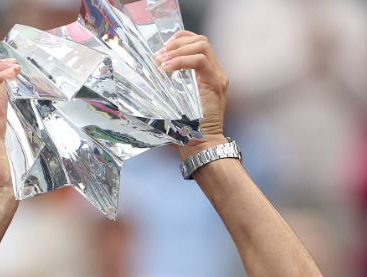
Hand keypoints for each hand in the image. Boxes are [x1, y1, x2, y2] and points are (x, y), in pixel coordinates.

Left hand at [155, 32, 228, 157]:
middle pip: (200, 40)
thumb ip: (171, 87)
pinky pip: (200, 61)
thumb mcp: (176, 103)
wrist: (202, 146)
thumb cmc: (187, 130)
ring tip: (161, 61)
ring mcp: (218, 78)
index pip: (197, 44)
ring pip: (202, 46)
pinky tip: (167, 69)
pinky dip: (181, 61)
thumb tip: (149, 76)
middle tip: (158, 55)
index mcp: (208, 75)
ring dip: (178, 50)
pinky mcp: (216, 84)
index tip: (161, 51)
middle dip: (177, 42)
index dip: (178, 41)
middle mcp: (216, 73)